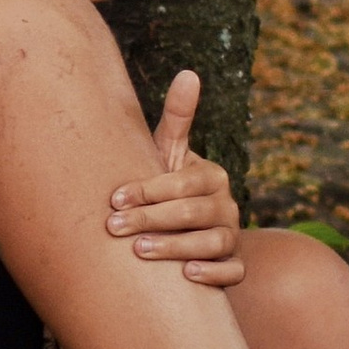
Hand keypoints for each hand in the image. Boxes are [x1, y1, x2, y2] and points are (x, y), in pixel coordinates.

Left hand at [106, 65, 243, 286]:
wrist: (185, 232)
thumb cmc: (168, 188)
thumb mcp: (169, 154)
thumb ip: (176, 119)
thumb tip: (189, 72)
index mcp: (212, 175)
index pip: (183, 181)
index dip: (149, 190)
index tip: (115, 199)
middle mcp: (227, 204)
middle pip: (193, 211)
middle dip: (152, 219)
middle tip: (114, 228)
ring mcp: (232, 236)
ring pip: (213, 242)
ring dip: (176, 247)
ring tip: (140, 251)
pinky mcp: (234, 266)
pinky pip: (232, 272)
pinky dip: (213, 274)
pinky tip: (188, 276)